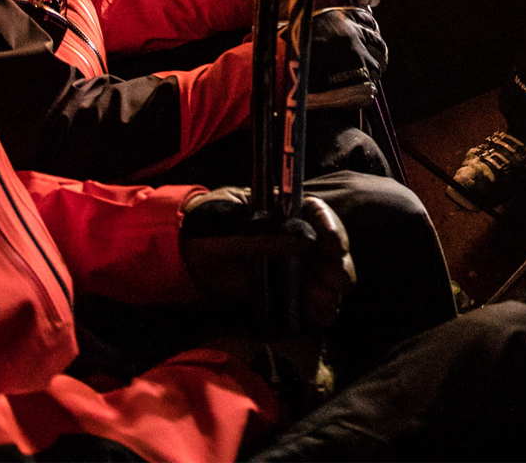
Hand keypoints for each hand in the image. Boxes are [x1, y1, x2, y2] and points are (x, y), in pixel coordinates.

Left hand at [179, 188, 356, 330]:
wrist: (186, 253)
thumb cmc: (209, 224)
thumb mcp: (232, 224)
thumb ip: (265, 234)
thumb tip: (307, 241)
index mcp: (288, 210)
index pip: (319, 215)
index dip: (332, 229)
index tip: (334, 246)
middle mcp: (299, 238)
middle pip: (332, 251)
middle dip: (339, 265)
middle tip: (336, 280)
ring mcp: (295, 267)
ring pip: (328, 279)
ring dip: (332, 291)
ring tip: (324, 302)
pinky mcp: (287, 293)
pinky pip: (312, 303)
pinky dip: (321, 310)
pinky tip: (321, 315)